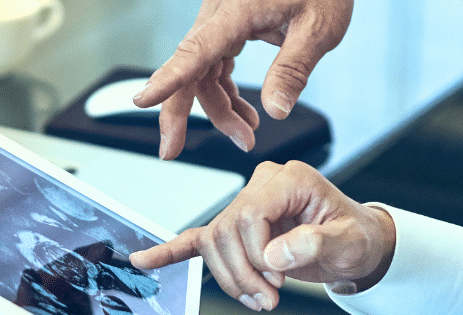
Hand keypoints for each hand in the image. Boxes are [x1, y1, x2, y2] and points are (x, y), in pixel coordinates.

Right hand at [130, 161, 394, 310]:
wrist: (354, 245)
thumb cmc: (354, 237)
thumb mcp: (348, 242)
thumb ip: (315, 244)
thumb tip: (277, 254)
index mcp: (288, 179)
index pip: (250, 214)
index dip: (256, 252)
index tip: (278, 278)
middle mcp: (261, 186)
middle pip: (227, 231)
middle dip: (243, 273)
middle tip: (269, 300)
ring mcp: (245, 205)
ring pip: (213, 243)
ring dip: (230, 279)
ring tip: (260, 301)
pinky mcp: (236, 228)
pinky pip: (197, 238)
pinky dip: (172, 251)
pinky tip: (145, 260)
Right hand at [133, 0, 352, 159]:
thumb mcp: (319, 27)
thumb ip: (293, 69)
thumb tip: (275, 110)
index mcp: (238, 11)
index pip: (195, 50)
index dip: (168, 79)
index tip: (143, 101)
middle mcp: (221, 16)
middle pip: (188, 70)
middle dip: (180, 113)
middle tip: (171, 151)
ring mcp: (223, 23)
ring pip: (203, 75)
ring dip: (219, 110)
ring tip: (246, 137)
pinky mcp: (230, 30)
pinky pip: (216, 68)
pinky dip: (227, 95)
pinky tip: (245, 115)